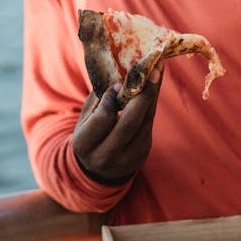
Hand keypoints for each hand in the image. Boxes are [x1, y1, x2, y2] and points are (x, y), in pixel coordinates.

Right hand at [72, 63, 161, 181]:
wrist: (98, 169)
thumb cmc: (89, 134)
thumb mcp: (84, 119)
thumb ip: (98, 100)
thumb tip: (121, 74)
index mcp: (85, 145)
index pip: (102, 117)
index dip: (111, 98)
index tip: (117, 83)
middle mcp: (107, 155)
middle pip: (130, 122)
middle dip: (142, 94)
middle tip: (151, 70)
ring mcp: (128, 157)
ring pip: (144, 122)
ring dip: (151, 96)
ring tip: (156, 73)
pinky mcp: (142, 153)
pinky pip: (148, 125)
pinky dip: (150, 105)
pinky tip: (153, 89)